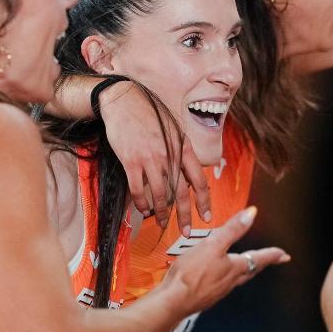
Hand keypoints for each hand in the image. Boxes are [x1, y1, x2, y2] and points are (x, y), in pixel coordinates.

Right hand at [99, 80, 210, 234]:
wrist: (125, 100)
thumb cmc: (149, 114)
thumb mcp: (174, 130)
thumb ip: (181, 152)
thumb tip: (188, 173)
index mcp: (183, 148)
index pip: (199, 180)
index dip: (205, 201)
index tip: (207, 216)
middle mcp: (170, 156)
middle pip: (182, 193)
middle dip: (185, 216)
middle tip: (186, 231)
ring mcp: (151, 159)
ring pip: (160, 194)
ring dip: (161, 212)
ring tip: (161, 223)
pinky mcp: (132, 161)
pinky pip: (138, 189)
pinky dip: (141, 203)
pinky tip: (143, 210)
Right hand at [162, 207, 289, 315]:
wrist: (173, 301)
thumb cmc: (191, 274)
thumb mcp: (213, 245)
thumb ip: (232, 229)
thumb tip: (251, 214)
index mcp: (234, 268)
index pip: (259, 259)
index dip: (272, 255)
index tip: (284, 255)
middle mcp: (229, 281)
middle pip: (251, 270)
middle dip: (262, 263)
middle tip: (272, 261)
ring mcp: (217, 290)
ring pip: (236, 278)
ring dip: (245, 271)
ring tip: (247, 266)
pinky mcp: (204, 295)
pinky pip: (221, 284)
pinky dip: (225, 278)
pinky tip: (217, 276)